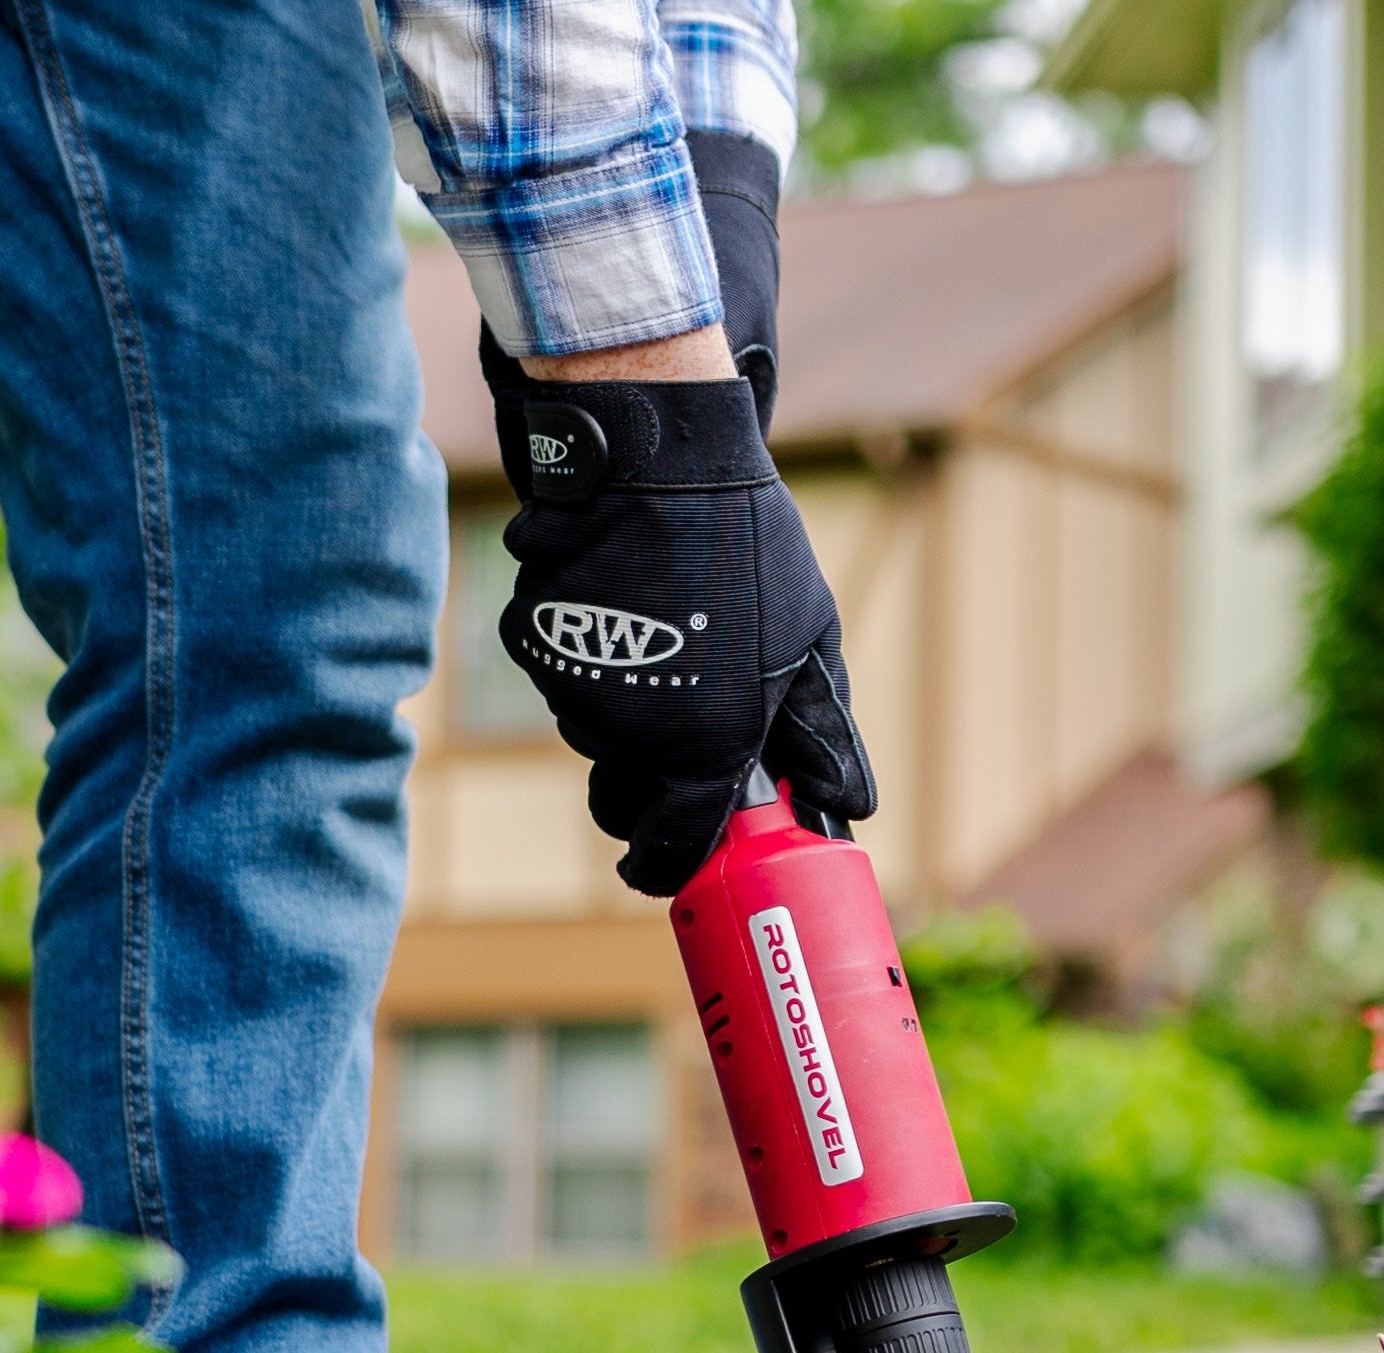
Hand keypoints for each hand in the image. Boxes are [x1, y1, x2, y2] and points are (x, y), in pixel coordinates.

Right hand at [479, 134, 865, 897]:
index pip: (667, 848)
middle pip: (622, 803)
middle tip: (683, 745)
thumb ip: (822, 731)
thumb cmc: (746, 548)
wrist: (653, 456)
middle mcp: (629, 734)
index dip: (667, 865)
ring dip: (626, 721)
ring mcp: (574, 686)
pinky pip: (565, 677)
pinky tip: (628, 611)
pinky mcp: (536, 642)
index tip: (671, 860)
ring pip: (594, 738)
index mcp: (701, 748)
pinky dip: (593, 662)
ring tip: (669, 646)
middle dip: (649, 793)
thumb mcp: (810, 640)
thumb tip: (847, 805)